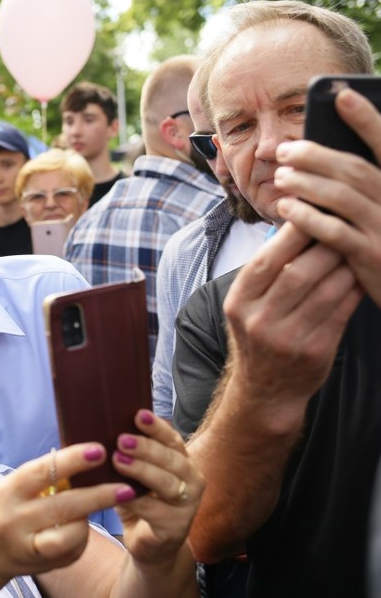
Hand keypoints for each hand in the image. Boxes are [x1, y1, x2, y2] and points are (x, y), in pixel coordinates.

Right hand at [0, 443, 127, 584]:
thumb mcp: (10, 487)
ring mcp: (28, 546)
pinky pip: (73, 549)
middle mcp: (15, 519)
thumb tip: (83, 457)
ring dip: (88, 518)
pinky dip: (81, 535)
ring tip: (91, 509)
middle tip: (126, 487)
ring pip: (72, 532)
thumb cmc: (0, 510)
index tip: (99, 450)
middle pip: (64, 506)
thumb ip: (41, 477)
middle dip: (99, 495)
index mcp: (7, 492)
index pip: (42, 471)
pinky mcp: (42, 565)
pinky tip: (78, 527)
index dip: (73, 460)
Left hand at [113, 410, 203, 567]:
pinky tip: (120, 493)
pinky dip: (136, 501)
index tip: (138, 414)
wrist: (149, 546)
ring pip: (166, 483)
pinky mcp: (177, 527)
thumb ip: (127, 454)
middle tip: (121, 439)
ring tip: (118, 460)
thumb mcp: (134, 476)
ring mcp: (188, 504)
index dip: (156, 427)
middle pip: (171, 458)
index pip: (171, 439)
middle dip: (146, 447)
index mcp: (181, 461)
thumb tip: (100, 426)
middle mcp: (191, 479)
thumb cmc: (140, 502)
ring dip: (142, 470)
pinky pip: (155, 510)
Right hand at [221, 223, 362, 418]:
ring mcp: (287, 339)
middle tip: (343, 224)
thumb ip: (266, 272)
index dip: (291, 233)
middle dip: (325, 245)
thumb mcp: (247, 306)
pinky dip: (355, 288)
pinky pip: (342, 310)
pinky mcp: (315, 352)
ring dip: (346, 264)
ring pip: (325, 289)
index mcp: (239, 302)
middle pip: (298, 271)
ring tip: (357, 246)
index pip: (266, 259)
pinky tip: (362, 274)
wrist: (266, 390)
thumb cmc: (261, 335)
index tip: (311, 211)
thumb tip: (297, 223)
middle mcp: (258, 321)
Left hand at [273, 87, 380, 305]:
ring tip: (280, 177)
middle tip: (284, 151)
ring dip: (306, 183)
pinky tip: (286, 208)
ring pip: (342, 197)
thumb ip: (361, 182)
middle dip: (316, 156)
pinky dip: (308, 217)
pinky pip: (334, 232)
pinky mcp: (370, 256)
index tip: (341, 95)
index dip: (366, 118)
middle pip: (354, 169)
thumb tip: (319, 154)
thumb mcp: (379, 208)